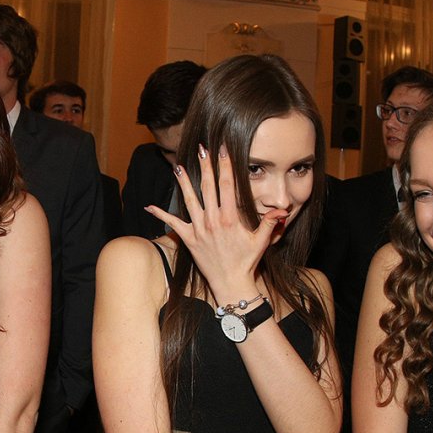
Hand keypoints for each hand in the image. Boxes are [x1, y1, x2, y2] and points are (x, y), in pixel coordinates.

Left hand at [144, 143, 280, 304]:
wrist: (231, 283)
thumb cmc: (247, 262)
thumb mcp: (261, 241)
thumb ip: (271, 223)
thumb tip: (283, 210)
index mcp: (230, 218)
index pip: (227, 185)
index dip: (225, 165)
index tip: (223, 150)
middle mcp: (213, 220)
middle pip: (208, 187)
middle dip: (205, 166)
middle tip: (202, 149)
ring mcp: (199, 229)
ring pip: (189, 200)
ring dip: (183, 182)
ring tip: (179, 166)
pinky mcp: (189, 239)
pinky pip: (172, 224)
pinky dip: (160, 215)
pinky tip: (149, 206)